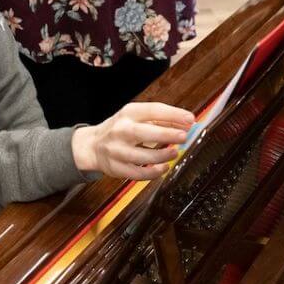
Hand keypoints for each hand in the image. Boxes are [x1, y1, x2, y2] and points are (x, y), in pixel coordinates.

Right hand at [71, 102, 194, 179]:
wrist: (92, 146)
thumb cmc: (120, 129)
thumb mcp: (135, 117)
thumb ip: (160, 120)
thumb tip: (187, 123)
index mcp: (128, 113)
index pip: (153, 110)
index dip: (173, 114)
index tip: (190, 119)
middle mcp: (121, 130)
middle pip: (145, 132)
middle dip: (167, 134)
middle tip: (184, 137)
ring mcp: (117, 150)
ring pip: (143, 156)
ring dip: (163, 155)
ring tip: (175, 153)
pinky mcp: (117, 168)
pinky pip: (138, 173)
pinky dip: (154, 172)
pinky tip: (164, 167)